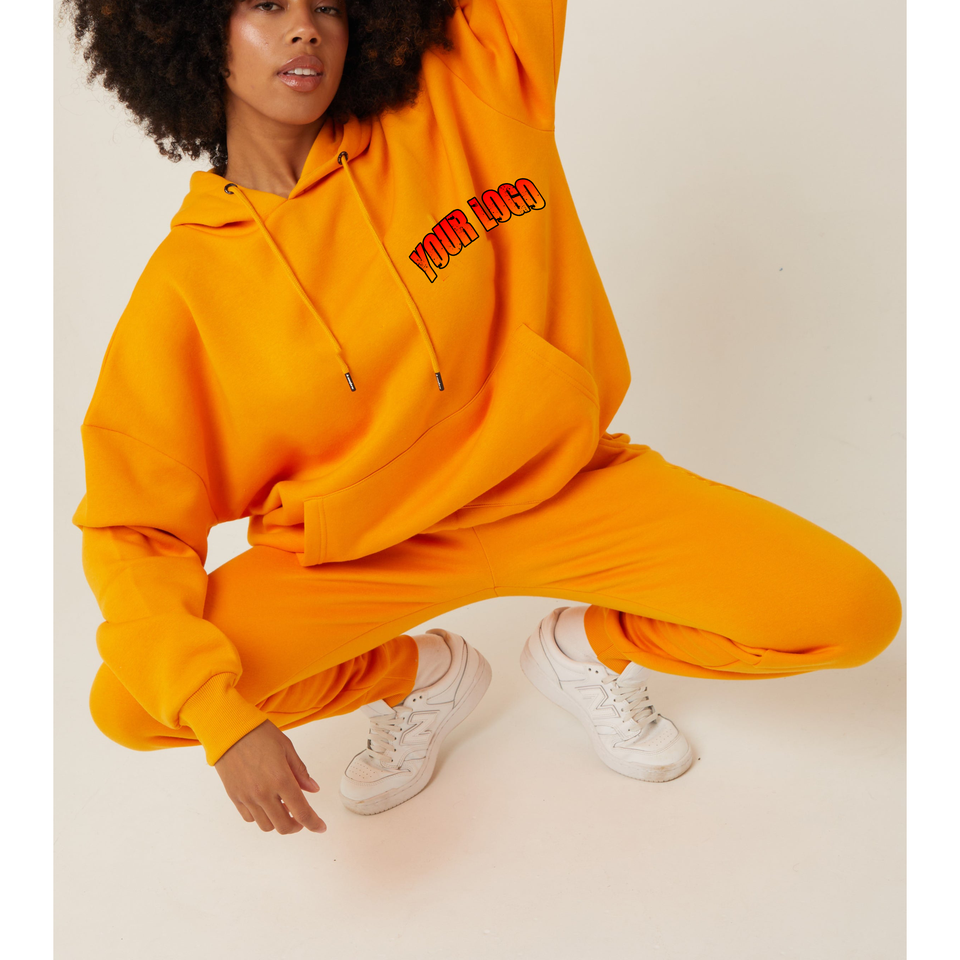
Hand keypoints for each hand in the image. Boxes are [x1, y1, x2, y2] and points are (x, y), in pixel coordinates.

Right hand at [214, 720, 326, 834]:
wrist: (229, 730)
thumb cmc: (259, 734)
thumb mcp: (287, 748)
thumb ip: (300, 772)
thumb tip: (313, 789)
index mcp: (281, 779)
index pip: (302, 812)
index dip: (314, 823)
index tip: (321, 827)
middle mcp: (264, 793)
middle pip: (284, 826)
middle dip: (297, 826)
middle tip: (301, 817)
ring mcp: (247, 798)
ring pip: (266, 825)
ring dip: (278, 822)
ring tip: (283, 807)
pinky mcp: (234, 797)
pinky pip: (249, 818)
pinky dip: (261, 816)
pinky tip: (266, 803)